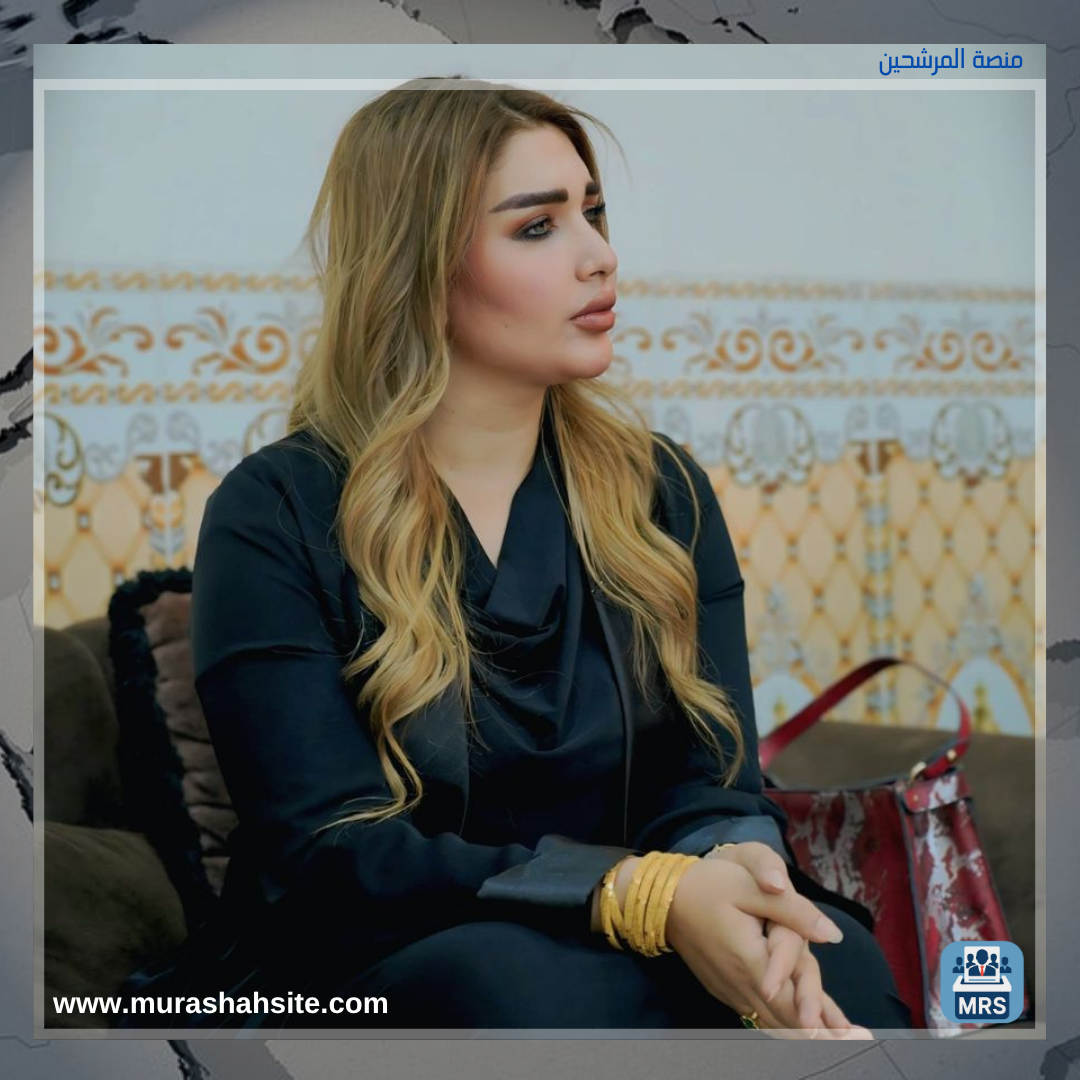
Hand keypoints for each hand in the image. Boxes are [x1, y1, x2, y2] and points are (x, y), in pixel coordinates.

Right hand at [664, 857, 853, 1035]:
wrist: (660, 898)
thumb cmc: (705, 885)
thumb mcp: (748, 886)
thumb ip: (793, 910)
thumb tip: (833, 934)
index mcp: (752, 961)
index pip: (797, 1003)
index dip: (828, 1022)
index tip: (860, 1038)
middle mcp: (742, 986)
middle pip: (790, 1022)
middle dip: (825, 1037)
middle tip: (862, 1046)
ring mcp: (732, 991)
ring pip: (774, 1023)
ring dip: (805, 1035)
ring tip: (843, 1044)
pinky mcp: (726, 988)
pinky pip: (759, 1016)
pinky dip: (784, 1026)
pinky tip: (803, 1031)